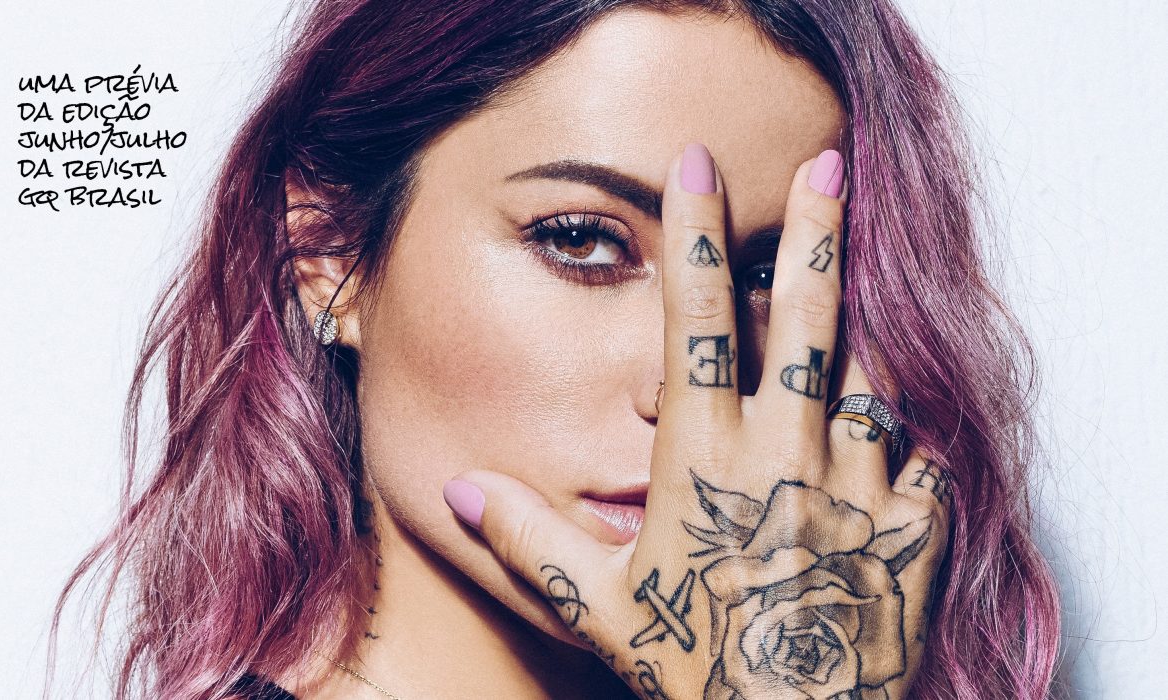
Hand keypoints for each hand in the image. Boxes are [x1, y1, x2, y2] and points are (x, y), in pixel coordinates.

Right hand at [442, 145, 949, 698]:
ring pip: (872, 379)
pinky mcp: (913, 525)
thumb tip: (458, 491)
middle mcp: (789, 451)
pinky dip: (912, 441)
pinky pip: (925, 458)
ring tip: (870, 301)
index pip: (700, 320)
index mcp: (709, 457)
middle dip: (815, 233)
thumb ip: (531, 537)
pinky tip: (902, 442)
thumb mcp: (602, 605)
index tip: (699, 167)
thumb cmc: (700, 665)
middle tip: (832, 165)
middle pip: (806, 319)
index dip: (697, 236)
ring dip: (866, 338)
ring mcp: (860, 483)